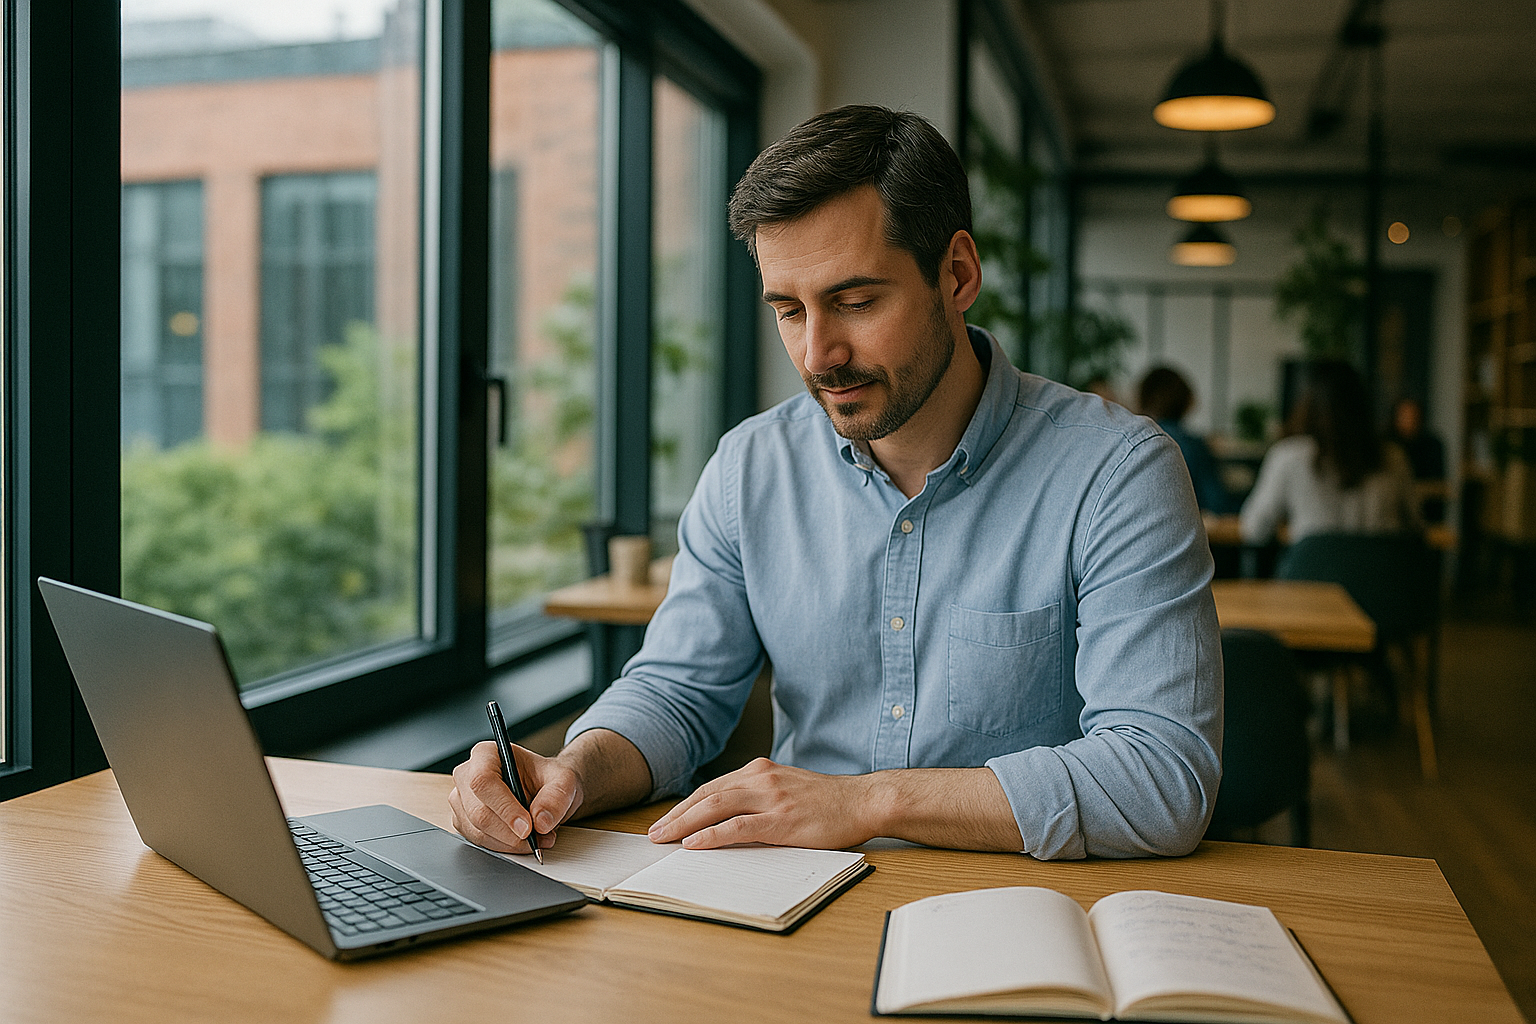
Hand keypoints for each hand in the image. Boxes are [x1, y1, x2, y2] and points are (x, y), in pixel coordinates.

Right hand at [448, 741, 582, 854]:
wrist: (546, 790)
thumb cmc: (547, 778)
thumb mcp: (563, 780)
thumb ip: (556, 798)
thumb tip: (540, 821)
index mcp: (487, 754)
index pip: (484, 781)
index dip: (504, 807)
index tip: (527, 827)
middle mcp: (468, 775)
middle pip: (478, 811)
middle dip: (511, 833)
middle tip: (538, 838)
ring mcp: (462, 800)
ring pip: (478, 831)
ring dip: (510, 843)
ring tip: (538, 839)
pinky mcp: (464, 822)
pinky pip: (479, 842)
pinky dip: (504, 847)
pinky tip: (522, 841)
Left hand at [646, 758, 878, 849]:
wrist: (863, 801)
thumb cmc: (827, 801)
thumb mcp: (786, 789)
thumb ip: (757, 797)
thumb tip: (726, 819)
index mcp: (760, 771)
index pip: (712, 788)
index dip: (685, 806)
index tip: (666, 822)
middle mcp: (761, 778)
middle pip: (706, 796)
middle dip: (676, 816)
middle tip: (655, 833)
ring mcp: (771, 798)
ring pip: (715, 808)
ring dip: (684, 824)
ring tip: (665, 838)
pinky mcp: (782, 820)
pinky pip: (738, 827)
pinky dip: (712, 835)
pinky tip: (695, 844)